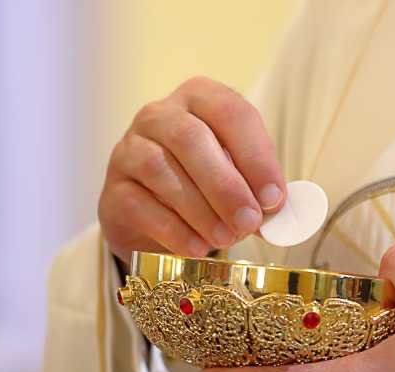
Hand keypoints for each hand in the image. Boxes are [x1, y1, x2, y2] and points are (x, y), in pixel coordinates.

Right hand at [99, 76, 284, 263]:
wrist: (153, 218)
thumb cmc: (206, 188)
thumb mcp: (239, 180)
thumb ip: (259, 190)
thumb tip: (281, 213)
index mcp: (199, 99)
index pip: (230, 112)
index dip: (255, 155)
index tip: (274, 198)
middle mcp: (158, 116)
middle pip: (190, 139)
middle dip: (225, 185)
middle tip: (249, 222)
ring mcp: (128, 150)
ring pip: (160, 169)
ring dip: (199, 209)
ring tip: (226, 239)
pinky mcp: (112, 190)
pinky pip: (139, 204)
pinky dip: (172, 229)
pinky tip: (196, 248)